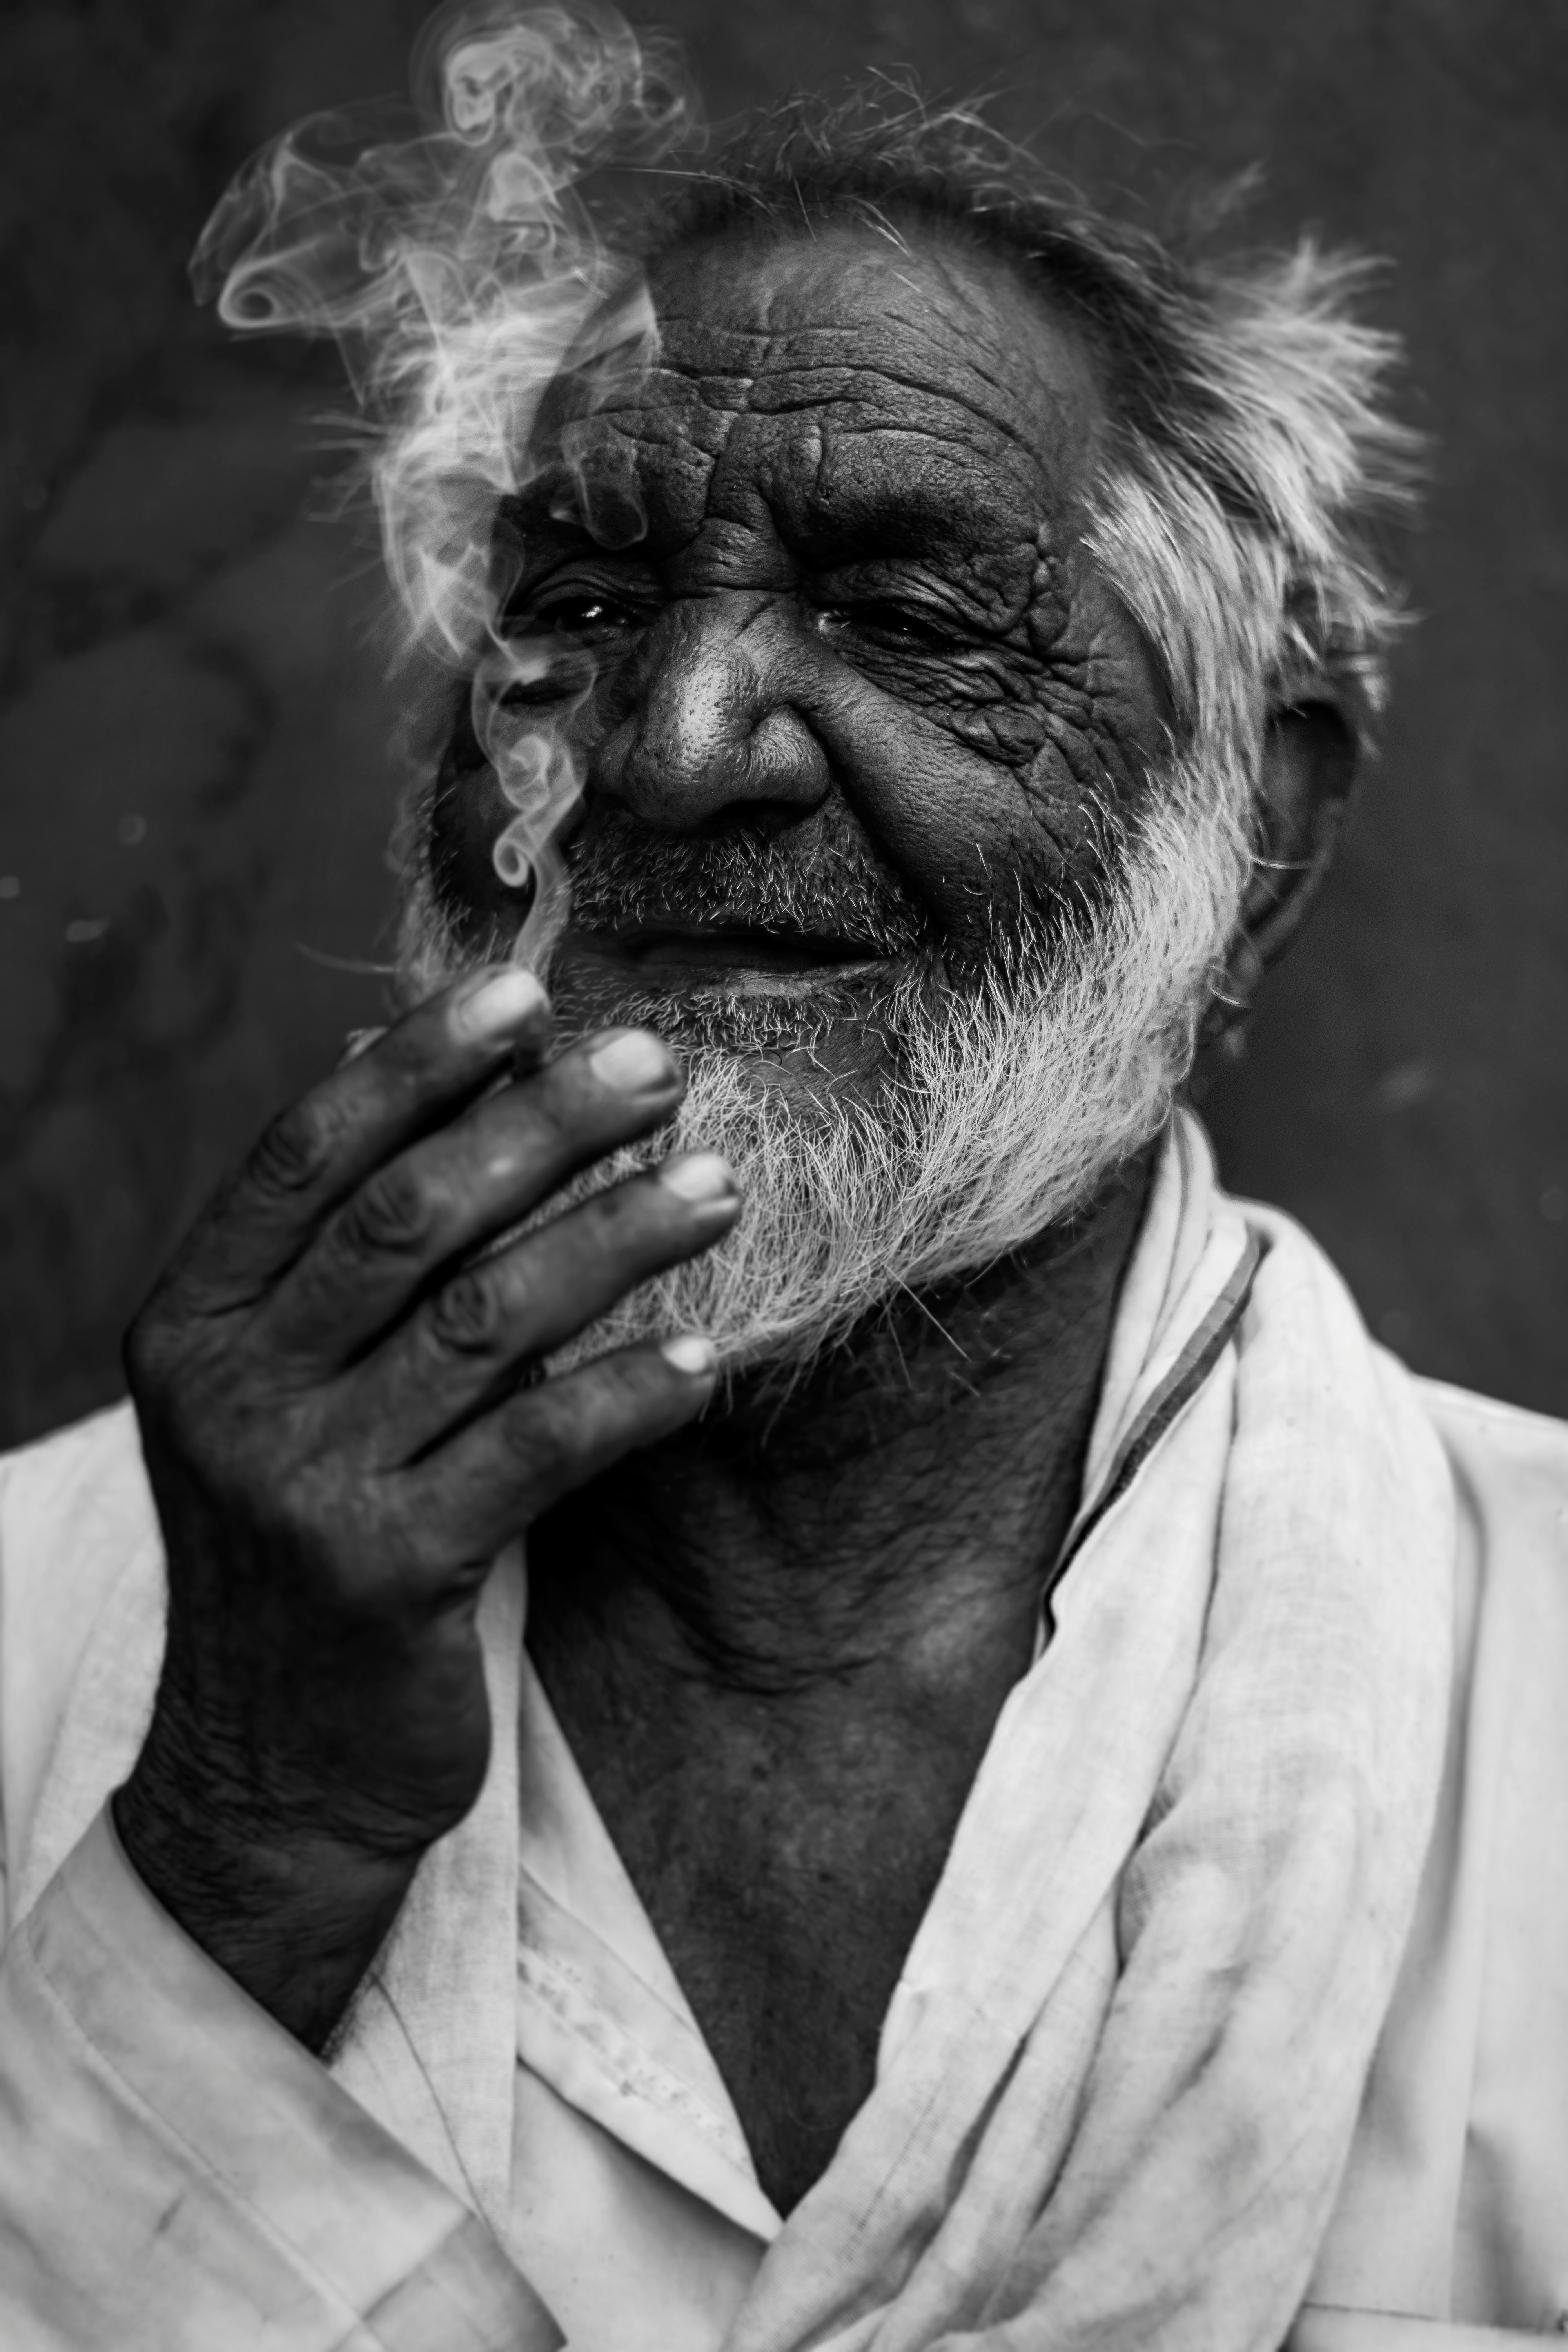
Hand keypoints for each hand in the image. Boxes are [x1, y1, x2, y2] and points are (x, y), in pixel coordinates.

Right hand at [113, 967, 737, 2047]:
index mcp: (194, 1323)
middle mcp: (231, 1392)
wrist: (268, 1770)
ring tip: (721, 1188)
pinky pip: (538, 1451)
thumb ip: (336, 1269)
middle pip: (407, 1218)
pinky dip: (631, 1391)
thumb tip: (442, 1094)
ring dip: (615, 1239)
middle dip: (543, 1125)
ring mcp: (303, 1485)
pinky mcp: (390, 1577)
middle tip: (660, 1067)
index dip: (418, 1063)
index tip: (526, 988)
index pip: (305, 1155)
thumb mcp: (277, 1399)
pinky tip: (709, 1351)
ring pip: (487, 1320)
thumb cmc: (304, 1547)